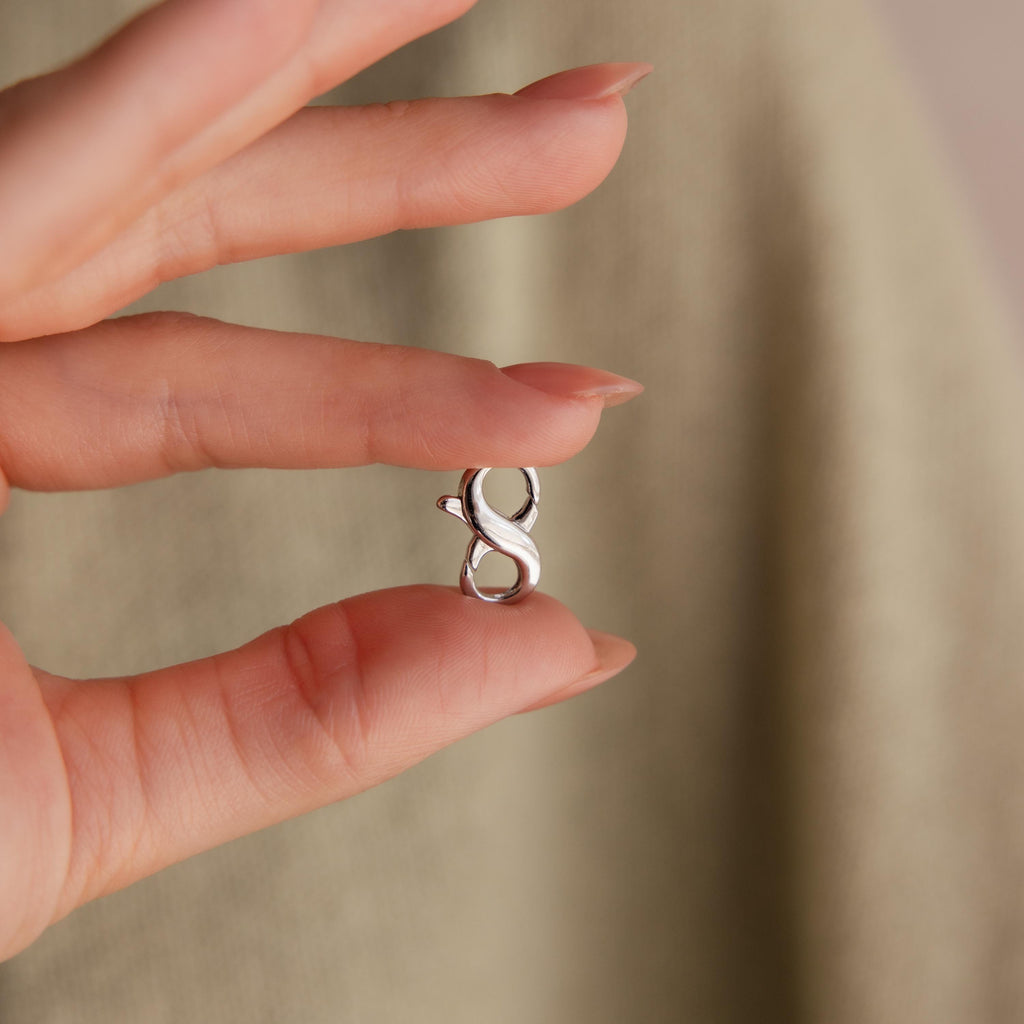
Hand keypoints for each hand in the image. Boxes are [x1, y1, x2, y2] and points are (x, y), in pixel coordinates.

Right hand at [0, 0, 645, 958]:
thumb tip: (562, 648)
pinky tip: (286, 8)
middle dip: (415, 160)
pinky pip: (37, 149)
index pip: (233, 392)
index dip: (421, 394)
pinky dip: (185, 62)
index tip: (574, 398)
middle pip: (227, 219)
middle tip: (584, 116)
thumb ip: (320, 715)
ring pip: (146, 130)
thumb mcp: (76, 797)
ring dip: (321, 43)